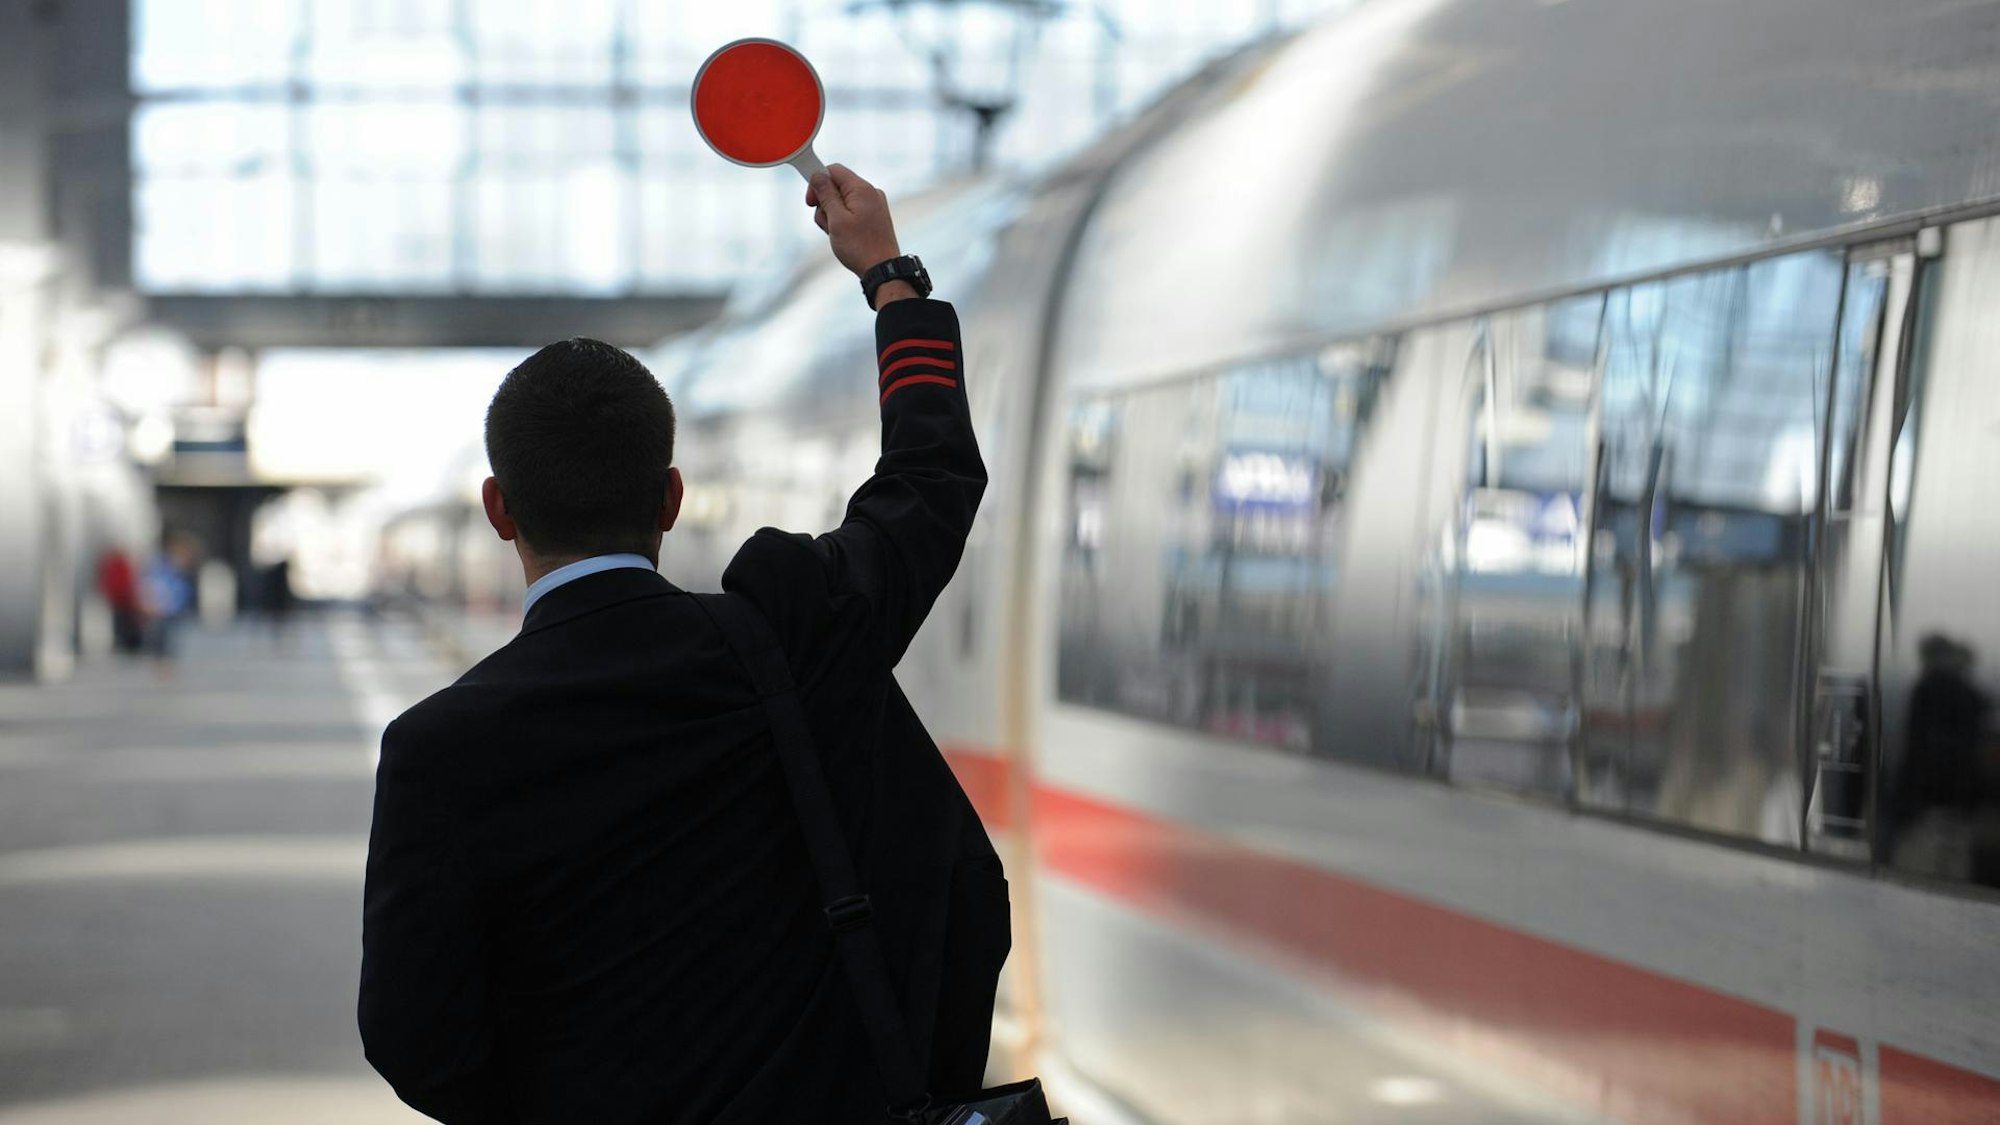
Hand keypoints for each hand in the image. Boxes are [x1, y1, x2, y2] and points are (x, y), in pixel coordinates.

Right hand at [805, 164, 901, 279]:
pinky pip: (852, 211)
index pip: (834, 170)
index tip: (810, 201)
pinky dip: (843, 221)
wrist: (883, 269)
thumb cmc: (859, 247)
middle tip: (827, 224)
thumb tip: (817, 175)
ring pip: (843, 201)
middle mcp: (870, 193)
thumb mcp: (836, 219)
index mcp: (862, 189)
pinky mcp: (874, 217)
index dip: (817, 182)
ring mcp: (874, 205)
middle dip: (825, 204)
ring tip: (837, 234)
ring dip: (833, 216)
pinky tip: (844, 237)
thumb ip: (826, 194)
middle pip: (837, 186)